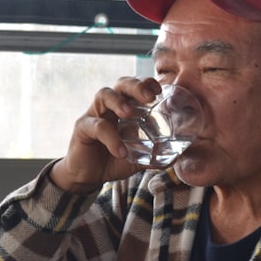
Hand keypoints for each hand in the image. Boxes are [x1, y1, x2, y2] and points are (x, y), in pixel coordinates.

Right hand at [50, 76, 161, 193]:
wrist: (88, 177)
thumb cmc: (112, 160)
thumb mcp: (137, 158)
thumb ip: (154, 156)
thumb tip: (177, 158)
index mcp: (124, 108)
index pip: (135, 86)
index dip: (146, 82)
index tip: (160, 90)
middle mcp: (109, 106)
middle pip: (121, 84)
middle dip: (136, 86)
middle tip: (150, 97)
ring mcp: (94, 114)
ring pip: (104, 95)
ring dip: (119, 101)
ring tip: (130, 113)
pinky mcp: (82, 128)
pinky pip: (98, 127)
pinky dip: (111, 138)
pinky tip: (121, 151)